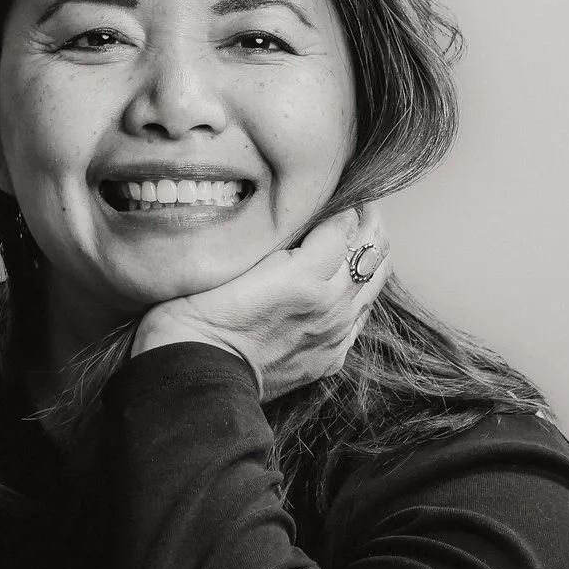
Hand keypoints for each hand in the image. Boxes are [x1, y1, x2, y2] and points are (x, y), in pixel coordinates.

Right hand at [130, 206, 389, 401]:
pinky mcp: (329, 358)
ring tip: (367, 235)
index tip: (340, 189)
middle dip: (368, 222)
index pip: (344, 224)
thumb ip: (273, 238)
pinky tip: (352, 284)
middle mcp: (329, 305)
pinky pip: (360, 318)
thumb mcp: (231, 262)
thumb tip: (299, 215)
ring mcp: (334, 334)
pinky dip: (361, 293)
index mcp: (305, 275)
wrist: (194, 378)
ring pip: (373, 283)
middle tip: (362, 205)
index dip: (345, 202)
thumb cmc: (196, 316)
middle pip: (369, 249)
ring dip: (373, 254)